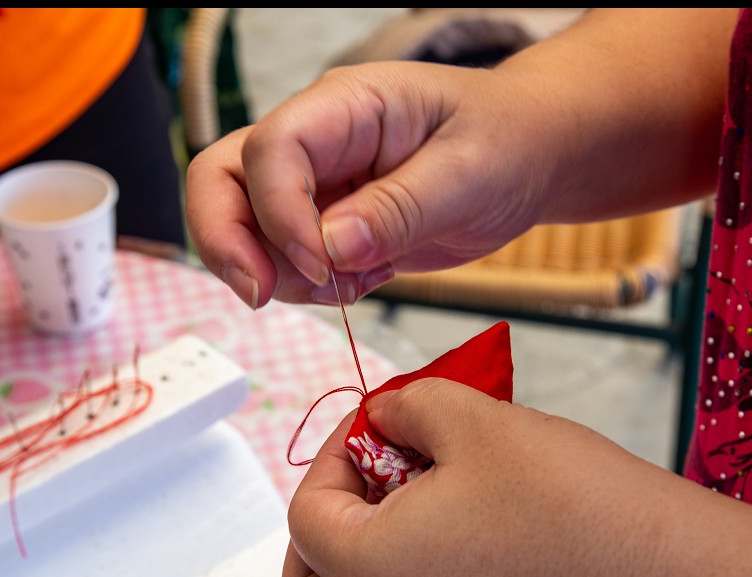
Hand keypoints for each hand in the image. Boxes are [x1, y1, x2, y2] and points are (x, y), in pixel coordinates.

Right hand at [185, 61, 550, 307]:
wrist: (530, 159)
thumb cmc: (508, 140)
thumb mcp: (468, 171)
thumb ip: (400, 208)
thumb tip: (330, 248)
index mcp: (345, 106)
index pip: (271, 150)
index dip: (279, 213)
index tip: (320, 262)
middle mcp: (317, 143)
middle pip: (221, 181)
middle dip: (226, 242)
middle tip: (260, 295)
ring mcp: (317, 187)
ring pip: (246, 231)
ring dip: (283, 277)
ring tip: (355, 283)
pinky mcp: (328, 227)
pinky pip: (288, 264)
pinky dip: (313, 288)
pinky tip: (368, 280)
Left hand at [281, 377, 751, 576]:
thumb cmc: (560, 494)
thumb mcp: (470, 418)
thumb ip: (407, 408)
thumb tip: (385, 417)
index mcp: (366, 570)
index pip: (306, 514)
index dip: (332, 455)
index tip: (378, 425)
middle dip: (320, 533)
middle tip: (362, 486)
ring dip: (365, 563)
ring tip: (420, 507)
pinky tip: (470, 541)